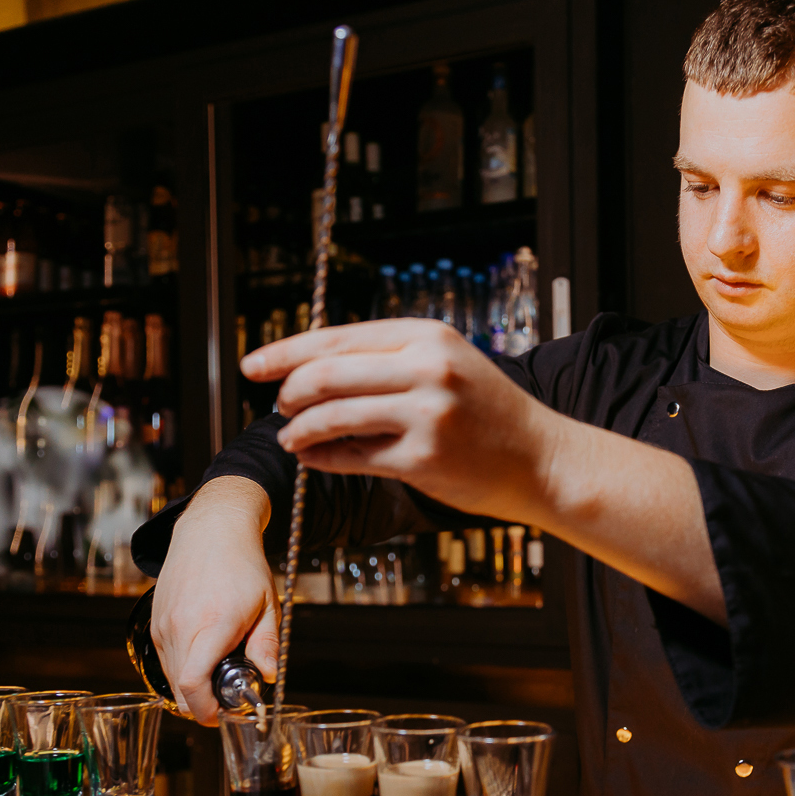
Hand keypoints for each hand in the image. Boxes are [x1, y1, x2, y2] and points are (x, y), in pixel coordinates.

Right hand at [151, 477, 279, 724]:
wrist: (210, 530)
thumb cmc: (242, 565)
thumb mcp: (267, 605)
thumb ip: (267, 645)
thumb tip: (268, 677)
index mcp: (212, 624)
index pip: (193, 684)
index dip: (206, 711)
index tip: (223, 715)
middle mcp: (181, 627)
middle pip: (180, 690)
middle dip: (202, 705)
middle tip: (227, 698)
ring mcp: (164, 625)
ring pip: (170, 678)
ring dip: (192, 687)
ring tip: (219, 670)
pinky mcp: (155, 623)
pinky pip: (165, 660)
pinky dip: (181, 669)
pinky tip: (203, 656)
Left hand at [244, 319, 561, 520]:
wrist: (539, 457)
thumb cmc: (486, 411)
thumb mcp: (445, 362)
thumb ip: (388, 358)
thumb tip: (311, 365)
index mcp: (426, 336)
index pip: (337, 337)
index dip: (286, 352)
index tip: (254, 365)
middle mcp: (426, 369)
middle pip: (325, 374)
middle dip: (288, 392)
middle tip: (278, 406)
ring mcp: (426, 415)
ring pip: (331, 416)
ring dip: (298, 429)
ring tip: (291, 436)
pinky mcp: (423, 459)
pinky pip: (352, 457)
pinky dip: (322, 458)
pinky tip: (315, 458)